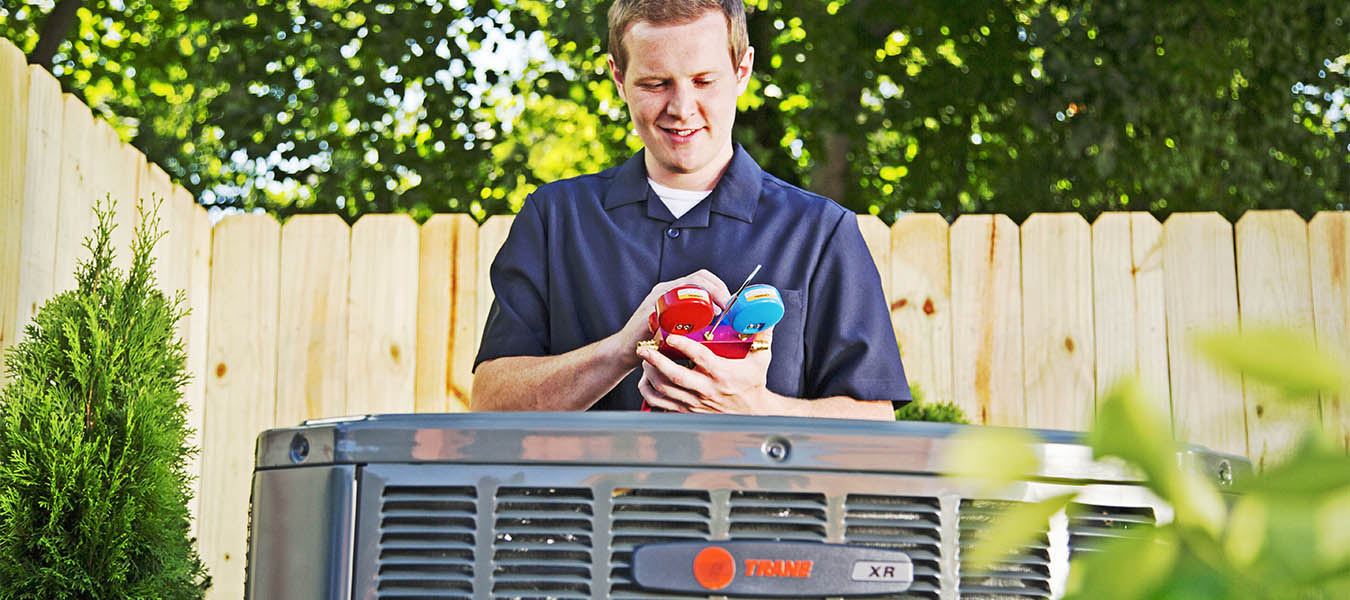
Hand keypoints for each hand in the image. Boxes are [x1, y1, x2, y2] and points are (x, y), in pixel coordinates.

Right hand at [613, 269, 730, 368]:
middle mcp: (665, 290)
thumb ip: (692, 322)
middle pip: (697, 277)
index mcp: (672, 291)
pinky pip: (673, 303)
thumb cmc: (653, 341)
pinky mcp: (651, 310)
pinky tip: (699, 318)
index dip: (718, 285)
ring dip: (708, 295)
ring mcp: (657, 298)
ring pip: (688, 285)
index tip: (730, 301)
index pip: (700, 277)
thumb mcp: (676, 326)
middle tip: (728, 306)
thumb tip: (718, 325)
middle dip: (718, 289)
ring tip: (719, 312)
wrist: (625, 350)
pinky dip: (689, 308)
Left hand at [636, 327, 786, 413]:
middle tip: (645, 347)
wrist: (752, 414)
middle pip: (676, 376)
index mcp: (723, 374)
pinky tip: (645, 381)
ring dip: (651, 374)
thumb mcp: (761, 360)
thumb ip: (761, 336)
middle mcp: (707, 389)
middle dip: (656, 361)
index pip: (700, 357)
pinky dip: (649, 393)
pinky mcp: (689, 412)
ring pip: (665, 390)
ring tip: (644, 359)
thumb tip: (764, 314)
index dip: (684, 346)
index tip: (671, 336)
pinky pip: (662, 405)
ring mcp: (695, 403)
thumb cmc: (753, 385)